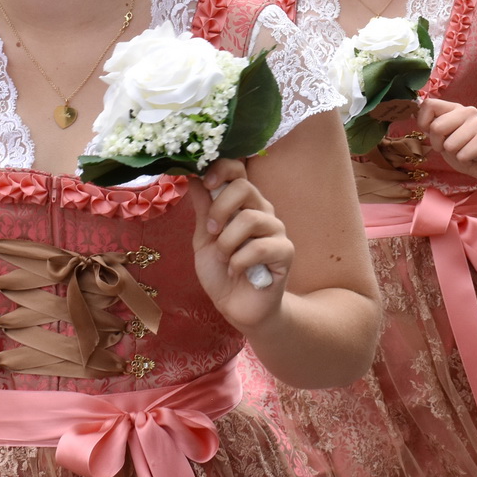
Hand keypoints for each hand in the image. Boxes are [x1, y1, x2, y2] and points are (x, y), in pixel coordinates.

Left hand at [189, 161, 291, 331]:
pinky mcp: (285, 252)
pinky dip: (239, 262)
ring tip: (224, 258)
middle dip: (219, 209)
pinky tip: (236, 271)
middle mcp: (262, 211)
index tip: (205, 182)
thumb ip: (202, 208)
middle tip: (210, 231)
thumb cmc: (222, 271)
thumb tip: (191, 175)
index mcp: (243, 204)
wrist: (238, 308)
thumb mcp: (204, 238)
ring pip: (249, 218)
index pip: (238, 170)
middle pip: (244, 187)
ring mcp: (276, 230)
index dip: (221, 169)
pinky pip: (259, 247)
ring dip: (226, 242)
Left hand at [415, 98, 476, 187]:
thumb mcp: (444, 140)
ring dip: (454, 155)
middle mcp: (468, 111)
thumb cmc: (465, 153)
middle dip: (438, 145)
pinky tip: (475, 157)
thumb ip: (433, 129)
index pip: (428, 105)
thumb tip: (415, 116)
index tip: (434, 135)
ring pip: (449, 145)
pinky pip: (462, 155)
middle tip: (452, 149)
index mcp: (455, 108)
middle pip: (436, 127)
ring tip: (466, 152)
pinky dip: (465, 161)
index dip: (424, 123)